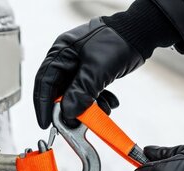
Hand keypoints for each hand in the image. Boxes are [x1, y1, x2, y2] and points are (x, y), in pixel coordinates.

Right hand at [33, 0, 180, 128]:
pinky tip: (110, 103)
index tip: (45, 123)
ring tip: (100, 113)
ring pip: (76, 94)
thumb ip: (81, 91)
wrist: (140, 32)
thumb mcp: (97, 68)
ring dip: (87, 107)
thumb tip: (69, 112)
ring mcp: (81, 66)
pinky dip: (98, 101)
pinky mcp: (93, 73)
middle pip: (60, 90)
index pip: (45, 82)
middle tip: (74, 124)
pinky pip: (90, 92)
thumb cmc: (117, 40)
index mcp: (61, 52)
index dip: (43, 104)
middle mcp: (68, 59)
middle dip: (69, 108)